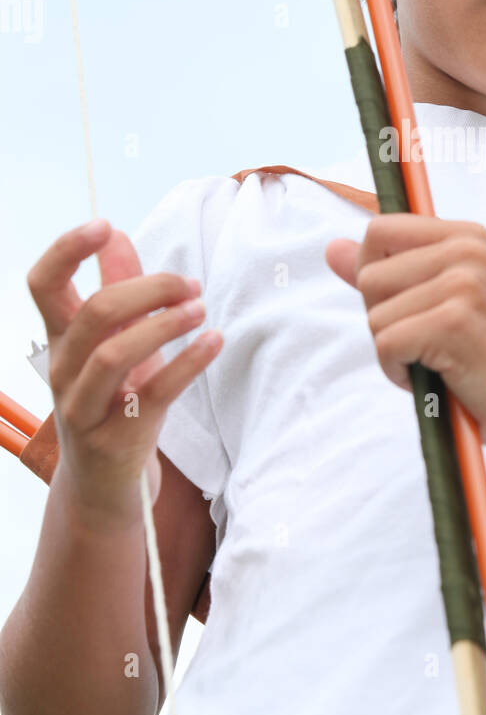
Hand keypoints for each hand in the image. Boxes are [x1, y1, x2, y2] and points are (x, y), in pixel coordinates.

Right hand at [26, 219, 222, 523]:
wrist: (106, 489)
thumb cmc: (115, 403)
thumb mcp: (116, 344)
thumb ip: (118, 291)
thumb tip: (118, 237)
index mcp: (61, 341)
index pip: (43, 284)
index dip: (66, 250)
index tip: (104, 225)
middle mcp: (65, 371)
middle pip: (93, 312)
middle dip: (146, 288)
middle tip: (189, 285)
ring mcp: (86, 408)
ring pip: (114, 354)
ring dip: (164, 323)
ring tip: (201, 309)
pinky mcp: (118, 439)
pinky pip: (154, 394)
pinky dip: (188, 363)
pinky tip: (214, 341)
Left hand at [325, 214, 485, 455]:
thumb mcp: (439, 301)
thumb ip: (387, 271)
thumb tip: (331, 247)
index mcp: (466, 235)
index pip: (379, 230)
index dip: (375, 273)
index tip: (408, 305)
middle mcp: (467, 250)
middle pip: (369, 275)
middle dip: (384, 319)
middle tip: (429, 342)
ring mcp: (463, 284)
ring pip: (375, 315)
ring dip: (395, 351)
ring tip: (437, 362)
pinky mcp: (454, 323)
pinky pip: (386, 345)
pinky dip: (399, 373)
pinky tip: (435, 379)